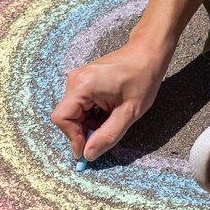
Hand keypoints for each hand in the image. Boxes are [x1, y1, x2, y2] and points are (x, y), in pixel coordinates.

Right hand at [51, 40, 168, 161]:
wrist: (148, 54)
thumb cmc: (142, 79)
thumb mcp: (129, 113)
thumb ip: (107, 136)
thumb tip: (89, 154)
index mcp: (83, 85)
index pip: (62, 118)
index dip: (72, 138)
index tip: (87, 151)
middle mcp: (75, 80)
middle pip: (67, 117)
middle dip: (83, 131)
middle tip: (106, 136)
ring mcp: (78, 79)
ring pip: (74, 113)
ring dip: (90, 124)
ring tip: (113, 120)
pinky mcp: (83, 81)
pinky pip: (80, 106)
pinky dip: (92, 115)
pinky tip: (110, 113)